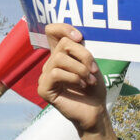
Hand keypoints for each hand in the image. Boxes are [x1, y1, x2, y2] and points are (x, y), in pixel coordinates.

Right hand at [39, 24, 117, 139]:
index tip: (80, 37)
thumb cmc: (93, 88)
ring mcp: (45, 76)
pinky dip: (73, 78)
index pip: (52, 31)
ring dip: (80, 69)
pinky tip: (81, 85)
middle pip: (63, 45)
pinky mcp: (43, 89)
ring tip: (88, 80)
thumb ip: (81, 49)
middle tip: (93, 70)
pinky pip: (55, 73)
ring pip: (59, 59)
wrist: (95, 111)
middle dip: (83, 55)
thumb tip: (76, 36)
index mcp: (61, 54)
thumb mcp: (90, 64)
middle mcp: (50, 63)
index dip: (63, 28)